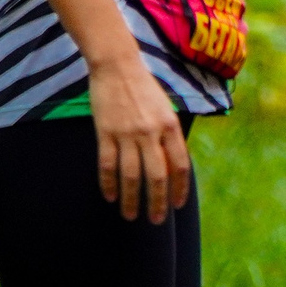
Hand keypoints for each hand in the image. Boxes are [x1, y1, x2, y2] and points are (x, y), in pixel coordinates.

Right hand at [88, 53, 189, 222]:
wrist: (118, 66)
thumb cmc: (144, 87)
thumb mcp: (165, 109)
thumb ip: (169, 135)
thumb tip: (172, 165)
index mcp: (170, 125)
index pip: (180, 165)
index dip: (180, 188)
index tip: (177, 205)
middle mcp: (151, 132)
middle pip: (157, 176)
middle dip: (157, 202)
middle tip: (155, 220)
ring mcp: (127, 133)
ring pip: (131, 175)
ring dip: (131, 199)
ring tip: (130, 215)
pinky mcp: (105, 132)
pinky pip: (107, 164)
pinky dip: (108, 183)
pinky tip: (110, 196)